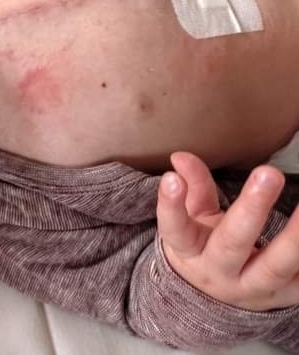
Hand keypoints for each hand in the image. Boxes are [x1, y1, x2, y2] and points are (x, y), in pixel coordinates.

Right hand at [157, 151, 298, 310]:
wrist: (216, 300)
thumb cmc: (203, 248)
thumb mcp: (191, 219)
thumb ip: (192, 186)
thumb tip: (181, 157)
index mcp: (188, 251)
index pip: (175, 228)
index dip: (171, 205)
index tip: (170, 178)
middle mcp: (217, 272)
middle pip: (232, 244)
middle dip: (252, 209)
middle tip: (269, 173)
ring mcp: (252, 288)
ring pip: (275, 266)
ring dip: (295, 237)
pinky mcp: (284, 297)